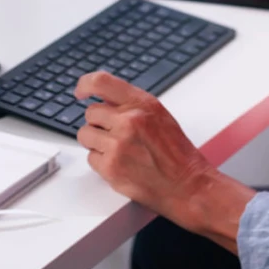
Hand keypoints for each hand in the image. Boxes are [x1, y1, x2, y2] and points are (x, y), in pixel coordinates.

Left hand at [75, 72, 254, 247]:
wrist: (188, 186)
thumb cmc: (176, 153)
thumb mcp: (159, 116)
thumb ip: (132, 105)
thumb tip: (104, 100)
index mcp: (142, 104)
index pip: (101, 82)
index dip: (85, 85)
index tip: (80, 92)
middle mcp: (129, 120)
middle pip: (90, 113)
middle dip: (99, 124)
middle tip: (115, 135)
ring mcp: (118, 145)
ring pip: (85, 135)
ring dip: (96, 143)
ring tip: (118, 151)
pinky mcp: (111, 168)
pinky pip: (90, 158)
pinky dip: (101, 163)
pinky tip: (120, 165)